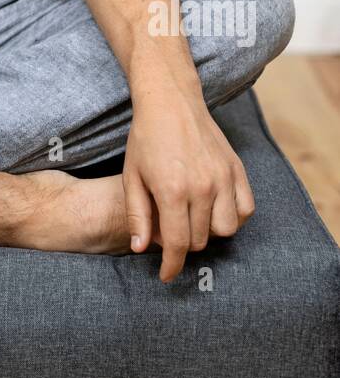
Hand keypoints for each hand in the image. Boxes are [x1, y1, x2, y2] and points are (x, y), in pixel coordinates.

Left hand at [123, 91, 255, 282]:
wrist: (170, 102)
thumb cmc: (146, 138)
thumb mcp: (131, 176)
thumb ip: (137, 215)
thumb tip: (141, 250)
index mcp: (172, 191)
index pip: (178, 245)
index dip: (172, 266)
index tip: (166, 275)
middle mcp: (202, 187)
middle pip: (200, 240)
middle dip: (183, 243)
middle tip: (169, 228)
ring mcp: (223, 178)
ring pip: (226, 230)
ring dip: (209, 232)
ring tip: (192, 218)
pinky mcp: (237, 169)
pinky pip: (245, 209)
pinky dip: (233, 216)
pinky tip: (216, 209)